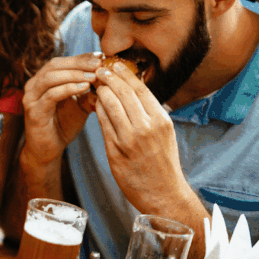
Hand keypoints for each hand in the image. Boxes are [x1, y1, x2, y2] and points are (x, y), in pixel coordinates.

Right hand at [21, 53, 101, 166]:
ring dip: (74, 74)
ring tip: (93, 76)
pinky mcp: (34, 111)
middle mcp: (34, 85)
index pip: (62, 61)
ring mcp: (31, 97)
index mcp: (43, 80)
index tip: (101, 57)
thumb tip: (108, 75)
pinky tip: (83, 88)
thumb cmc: (62, 125)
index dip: (81, 57)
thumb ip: (89, 90)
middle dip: (78, 63)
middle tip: (99, 64)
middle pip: (55, 64)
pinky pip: (50, 95)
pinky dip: (68, 89)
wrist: (48, 150)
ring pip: (50, 77)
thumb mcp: (80, 104)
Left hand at [92, 62, 188, 211]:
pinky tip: (93, 103)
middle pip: (123, 93)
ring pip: (110, 106)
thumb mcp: (164, 133)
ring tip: (94, 84)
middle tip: (99, 69)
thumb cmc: (163, 162)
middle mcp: (146, 127)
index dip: (124, 74)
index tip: (114, 65)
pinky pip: (102, 124)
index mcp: (161, 120)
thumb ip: (150, 113)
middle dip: (109, 78)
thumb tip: (135, 89)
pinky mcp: (115, 151)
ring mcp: (130, 140)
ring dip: (100, 92)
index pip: (140, 89)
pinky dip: (97, 110)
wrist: (163, 194)